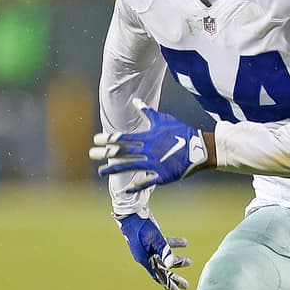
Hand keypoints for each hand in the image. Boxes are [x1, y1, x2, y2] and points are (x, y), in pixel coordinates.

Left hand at [90, 98, 208, 191]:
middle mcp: (148, 150)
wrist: (198, 149)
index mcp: (147, 137)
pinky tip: (123, 190)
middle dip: (105, 153)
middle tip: (91, 154)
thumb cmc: (180, 132)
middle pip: (122, 153)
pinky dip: (134, 186)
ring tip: (100, 172)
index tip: (96, 139)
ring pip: (129, 167)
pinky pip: (145, 182)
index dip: (109, 139)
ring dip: (113, 170)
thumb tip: (135, 100)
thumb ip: (146, 111)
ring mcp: (154, 164)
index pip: (123, 138)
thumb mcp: (162, 119)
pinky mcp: (161, 176)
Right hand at [115, 212, 190, 289]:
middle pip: (163, 270)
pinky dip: (174, 245)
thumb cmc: (141, 225)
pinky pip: (164, 245)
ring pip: (165, 258)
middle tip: (186, 285)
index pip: (159, 276)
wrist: (131, 211)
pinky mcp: (151, 239)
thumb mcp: (155, 239)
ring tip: (190, 261)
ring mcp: (148, 248)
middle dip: (175, 278)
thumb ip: (164, 250)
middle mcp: (146, 256)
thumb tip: (171, 265)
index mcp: (145, 259)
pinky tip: (184, 243)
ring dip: (177, 261)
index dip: (170, 286)